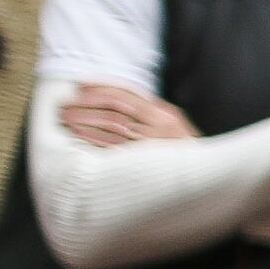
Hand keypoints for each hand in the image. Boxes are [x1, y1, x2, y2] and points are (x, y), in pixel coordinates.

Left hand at [55, 81, 194, 149]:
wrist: (204, 179)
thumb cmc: (181, 151)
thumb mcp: (171, 124)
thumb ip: (148, 111)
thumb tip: (114, 96)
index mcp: (165, 114)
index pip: (125, 95)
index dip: (99, 90)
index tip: (80, 89)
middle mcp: (160, 127)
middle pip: (115, 109)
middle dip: (86, 105)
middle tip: (65, 106)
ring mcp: (153, 145)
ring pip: (112, 126)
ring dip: (85, 121)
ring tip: (67, 119)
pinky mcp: (145, 162)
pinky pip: (114, 147)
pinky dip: (93, 139)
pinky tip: (79, 135)